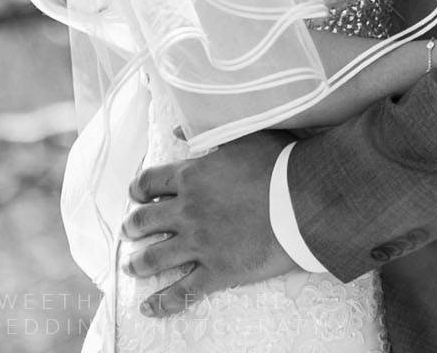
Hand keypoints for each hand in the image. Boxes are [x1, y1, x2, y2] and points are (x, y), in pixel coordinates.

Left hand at [122, 131, 298, 315]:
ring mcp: (200, 243)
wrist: (306, 200)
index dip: (138, 189)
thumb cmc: (281, 163)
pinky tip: (149, 307)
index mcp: (192, 176)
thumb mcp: (245, 135)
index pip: (149, 182)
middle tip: (130, 230)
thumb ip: (210, 133)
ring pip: (154, 258)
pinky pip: (182, 292)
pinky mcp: (216, 270)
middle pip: (144, 221)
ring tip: (132, 266)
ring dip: (138, 263)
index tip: (136, 195)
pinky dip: (162, 303)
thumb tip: (178, 129)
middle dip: (132, 227)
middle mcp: (188, 211)